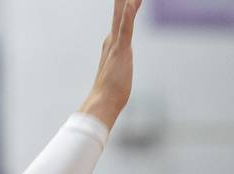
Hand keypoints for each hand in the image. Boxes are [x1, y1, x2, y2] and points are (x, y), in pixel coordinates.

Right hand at [79, 0, 141, 129]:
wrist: (102, 103)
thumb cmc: (111, 95)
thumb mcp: (118, 77)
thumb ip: (119, 71)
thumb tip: (117, 78)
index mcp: (112, 44)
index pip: (120, 19)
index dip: (124, 5)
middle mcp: (112, 40)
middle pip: (119, 11)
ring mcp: (116, 44)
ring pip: (123, 14)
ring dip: (127, 1)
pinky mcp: (121, 50)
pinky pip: (125, 28)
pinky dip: (128, 15)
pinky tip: (131, 2)